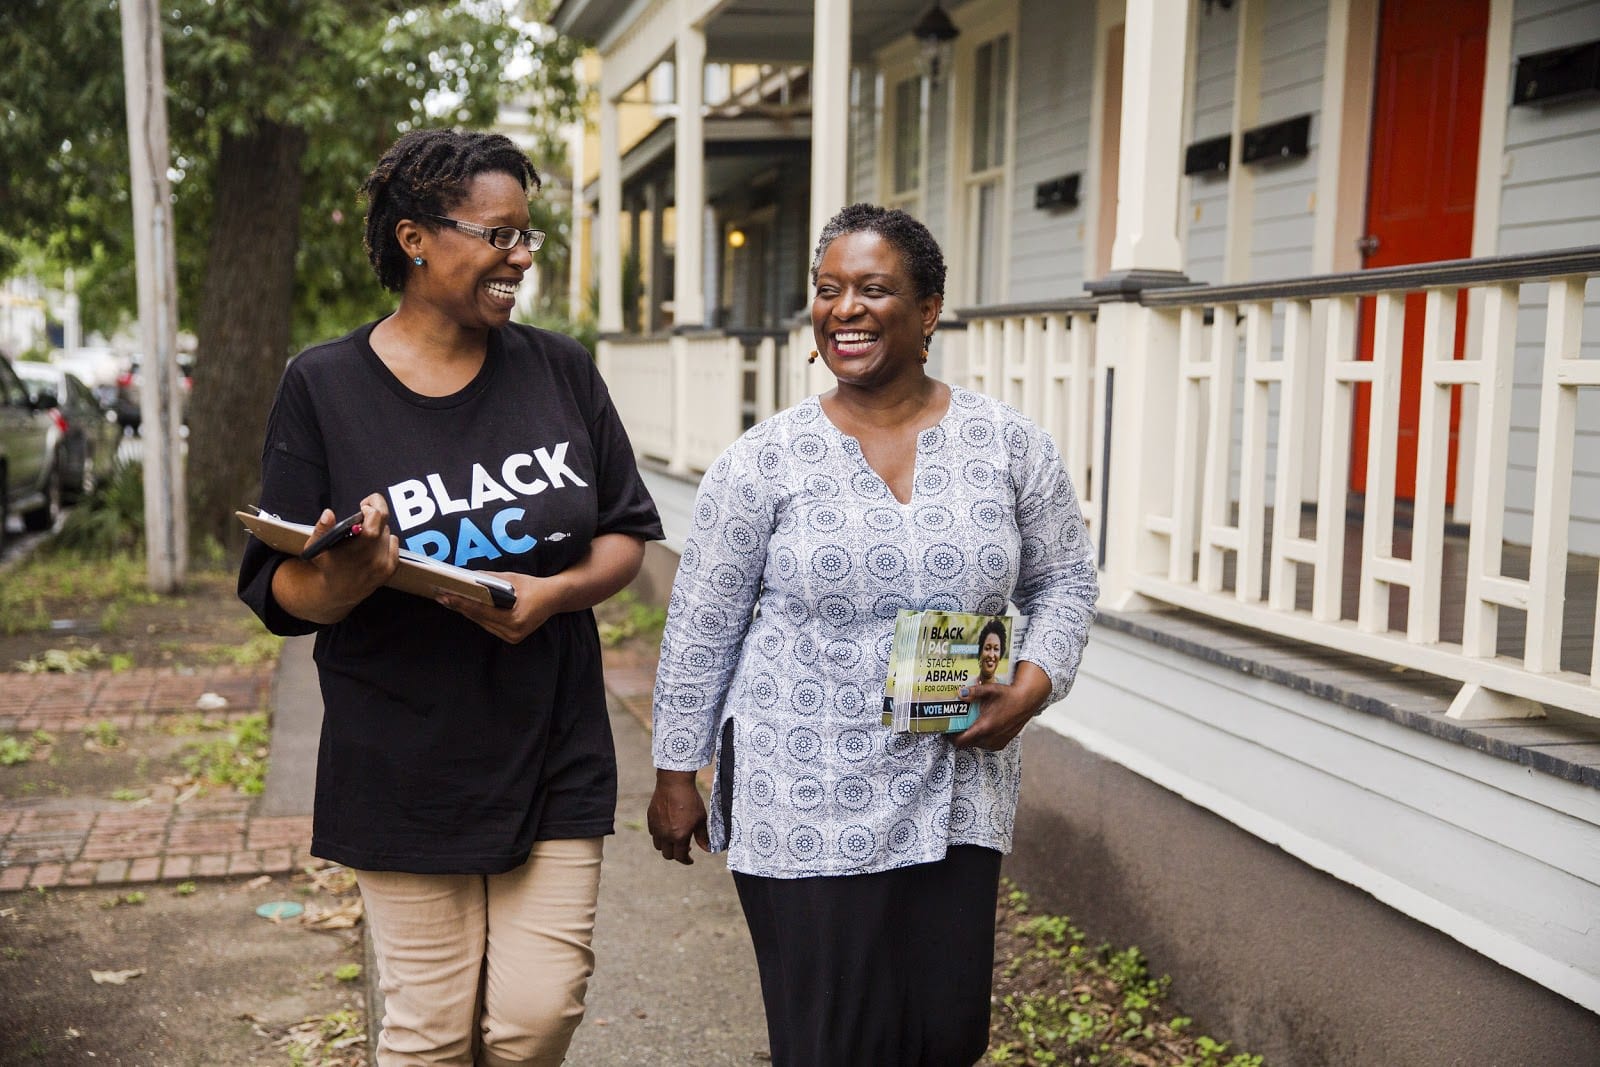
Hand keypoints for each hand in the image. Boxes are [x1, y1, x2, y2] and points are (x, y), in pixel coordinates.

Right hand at [305, 494, 398, 607]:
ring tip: (363, 535)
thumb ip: (321, 529)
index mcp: (356, 548)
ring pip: (388, 532)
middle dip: (375, 513)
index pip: (376, 517)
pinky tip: (372, 545)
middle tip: (364, 511)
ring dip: (378, 529)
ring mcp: (383, 564)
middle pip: (384, 522)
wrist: (337, 592)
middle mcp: (373, 556)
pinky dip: (386, 540)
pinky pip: (394, 543)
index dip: (372, 507)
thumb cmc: (326, 566)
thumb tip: (329, 513)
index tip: (362, 506)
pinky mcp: (390, 569)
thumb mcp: (316, 547)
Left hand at [436, 570, 561, 643]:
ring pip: (482, 624)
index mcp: (515, 618)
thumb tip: (467, 577)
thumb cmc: (534, 586)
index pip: (482, 610)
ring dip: (467, 613)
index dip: (462, 603)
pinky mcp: (513, 638)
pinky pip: (490, 627)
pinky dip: (479, 617)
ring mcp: (513, 637)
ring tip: (450, 601)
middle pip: (479, 618)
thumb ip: (489, 579)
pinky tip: (466, 609)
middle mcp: (514, 631)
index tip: (446, 596)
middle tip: (442, 596)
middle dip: (460, 607)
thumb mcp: (512, 578)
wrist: (554, 598)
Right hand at [648, 770, 709, 864]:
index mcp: (679, 836)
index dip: (686, 861)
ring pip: (659, 846)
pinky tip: (668, 828)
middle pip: (667, 855)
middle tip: (685, 849)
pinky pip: (654, 834)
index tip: (691, 860)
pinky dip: (660, 836)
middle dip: (676, 855)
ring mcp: (656, 828)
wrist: (674, 783)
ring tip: (675, 839)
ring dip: (667, 846)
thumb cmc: (691, 800)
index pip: (680, 857)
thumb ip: (703, 836)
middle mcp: (665, 835)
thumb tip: (708, 849)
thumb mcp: (701, 819)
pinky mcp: (650, 819)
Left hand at [951, 661, 1051, 750]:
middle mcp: (990, 738)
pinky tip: (980, 726)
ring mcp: (996, 742)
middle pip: (966, 743)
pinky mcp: (1001, 744)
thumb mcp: (990, 690)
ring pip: (975, 745)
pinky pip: (985, 745)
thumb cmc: (1008, 695)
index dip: (950, 737)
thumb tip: (960, 693)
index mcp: (985, 727)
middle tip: (955, 724)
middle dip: (959, 735)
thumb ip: (973, 692)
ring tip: (968, 724)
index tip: (946, 729)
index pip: (961, 741)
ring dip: (970, 737)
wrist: (1027, 701)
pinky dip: (980, 739)